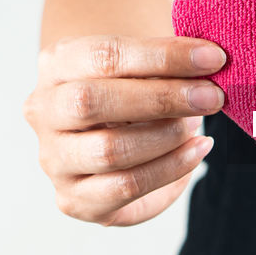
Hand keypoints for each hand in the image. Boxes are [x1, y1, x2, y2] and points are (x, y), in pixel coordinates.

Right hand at [23, 35, 226, 225]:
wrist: (111, 133)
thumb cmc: (134, 90)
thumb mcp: (144, 66)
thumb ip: (168, 60)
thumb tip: (211, 61)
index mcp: (56, 63)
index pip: (104, 55)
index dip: (162, 56)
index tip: (212, 58)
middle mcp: (44, 110)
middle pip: (92, 102)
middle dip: (162, 99)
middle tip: (211, 96)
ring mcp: (53, 158)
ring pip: (109, 150)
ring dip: (166, 137)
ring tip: (197, 124)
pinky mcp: (73, 199)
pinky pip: (124, 187)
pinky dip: (169, 169)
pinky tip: (196, 152)